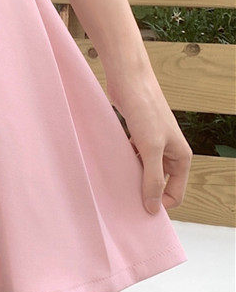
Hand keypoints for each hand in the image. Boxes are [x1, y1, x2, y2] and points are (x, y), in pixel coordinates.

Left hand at [107, 70, 191, 214]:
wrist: (129, 81)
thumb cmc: (145, 111)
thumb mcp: (150, 149)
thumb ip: (153, 179)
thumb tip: (153, 209)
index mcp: (181, 158)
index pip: (174, 194)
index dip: (158, 204)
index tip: (136, 210)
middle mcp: (169, 153)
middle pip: (158, 184)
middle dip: (142, 192)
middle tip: (120, 200)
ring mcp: (152, 145)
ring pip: (143, 171)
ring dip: (131, 177)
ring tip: (113, 183)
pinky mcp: (136, 136)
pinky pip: (131, 158)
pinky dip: (123, 163)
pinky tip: (110, 166)